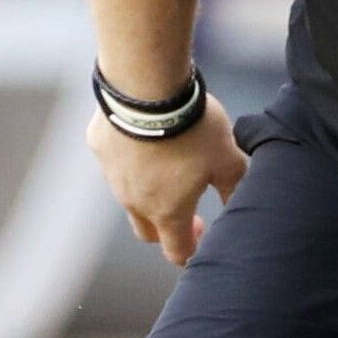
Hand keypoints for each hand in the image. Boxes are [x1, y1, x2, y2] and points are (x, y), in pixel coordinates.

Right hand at [85, 94, 245, 264]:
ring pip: (128, 195)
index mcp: (167, 211)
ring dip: (148, 190)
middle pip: (147, 231)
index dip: (192, 249)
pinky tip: (146, 133)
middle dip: (166, 227)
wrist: (147, 86)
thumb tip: (238, 203)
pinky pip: (115, 160)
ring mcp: (111, 175)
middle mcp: (133, 201)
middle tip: (187, 204)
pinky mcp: (99, 147)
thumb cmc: (192, 127)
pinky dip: (130, 156)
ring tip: (169, 160)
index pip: (177, 251)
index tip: (203, 231)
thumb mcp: (228, 159)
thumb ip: (234, 187)